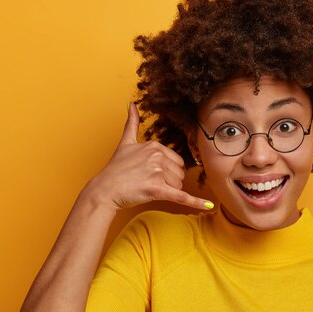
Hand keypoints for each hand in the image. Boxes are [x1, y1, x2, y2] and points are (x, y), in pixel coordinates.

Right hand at [85, 103, 212, 211]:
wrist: (104, 190)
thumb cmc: (115, 169)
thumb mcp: (125, 143)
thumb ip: (131, 123)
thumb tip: (132, 104)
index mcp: (154, 146)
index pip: (177, 162)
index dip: (168, 172)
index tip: (151, 174)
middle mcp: (157, 156)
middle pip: (179, 174)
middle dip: (169, 182)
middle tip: (148, 183)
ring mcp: (157, 172)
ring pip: (178, 186)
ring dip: (167, 191)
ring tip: (148, 189)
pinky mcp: (156, 189)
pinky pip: (181, 197)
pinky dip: (195, 202)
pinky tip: (208, 205)